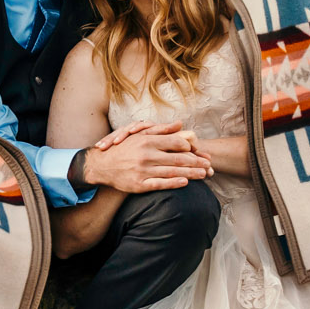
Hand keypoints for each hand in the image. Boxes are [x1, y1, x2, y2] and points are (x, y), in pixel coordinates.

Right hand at [82, 121, 211, 191]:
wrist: (101, 165)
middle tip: (209, 165)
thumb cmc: (123, 149)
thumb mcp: (139, 135)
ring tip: (204, 175)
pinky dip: (174, 183)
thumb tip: (180, 124)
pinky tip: (185, 183)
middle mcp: (146, 155)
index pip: (175, 143)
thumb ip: (161, 130)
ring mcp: (143, 170)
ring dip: (191, 174)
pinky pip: (160, 184)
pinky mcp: (139, 184)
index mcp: (147, 140)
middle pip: (178, 158)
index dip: (190, 148)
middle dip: (196, 162)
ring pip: (172, 172)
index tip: (200, 151)